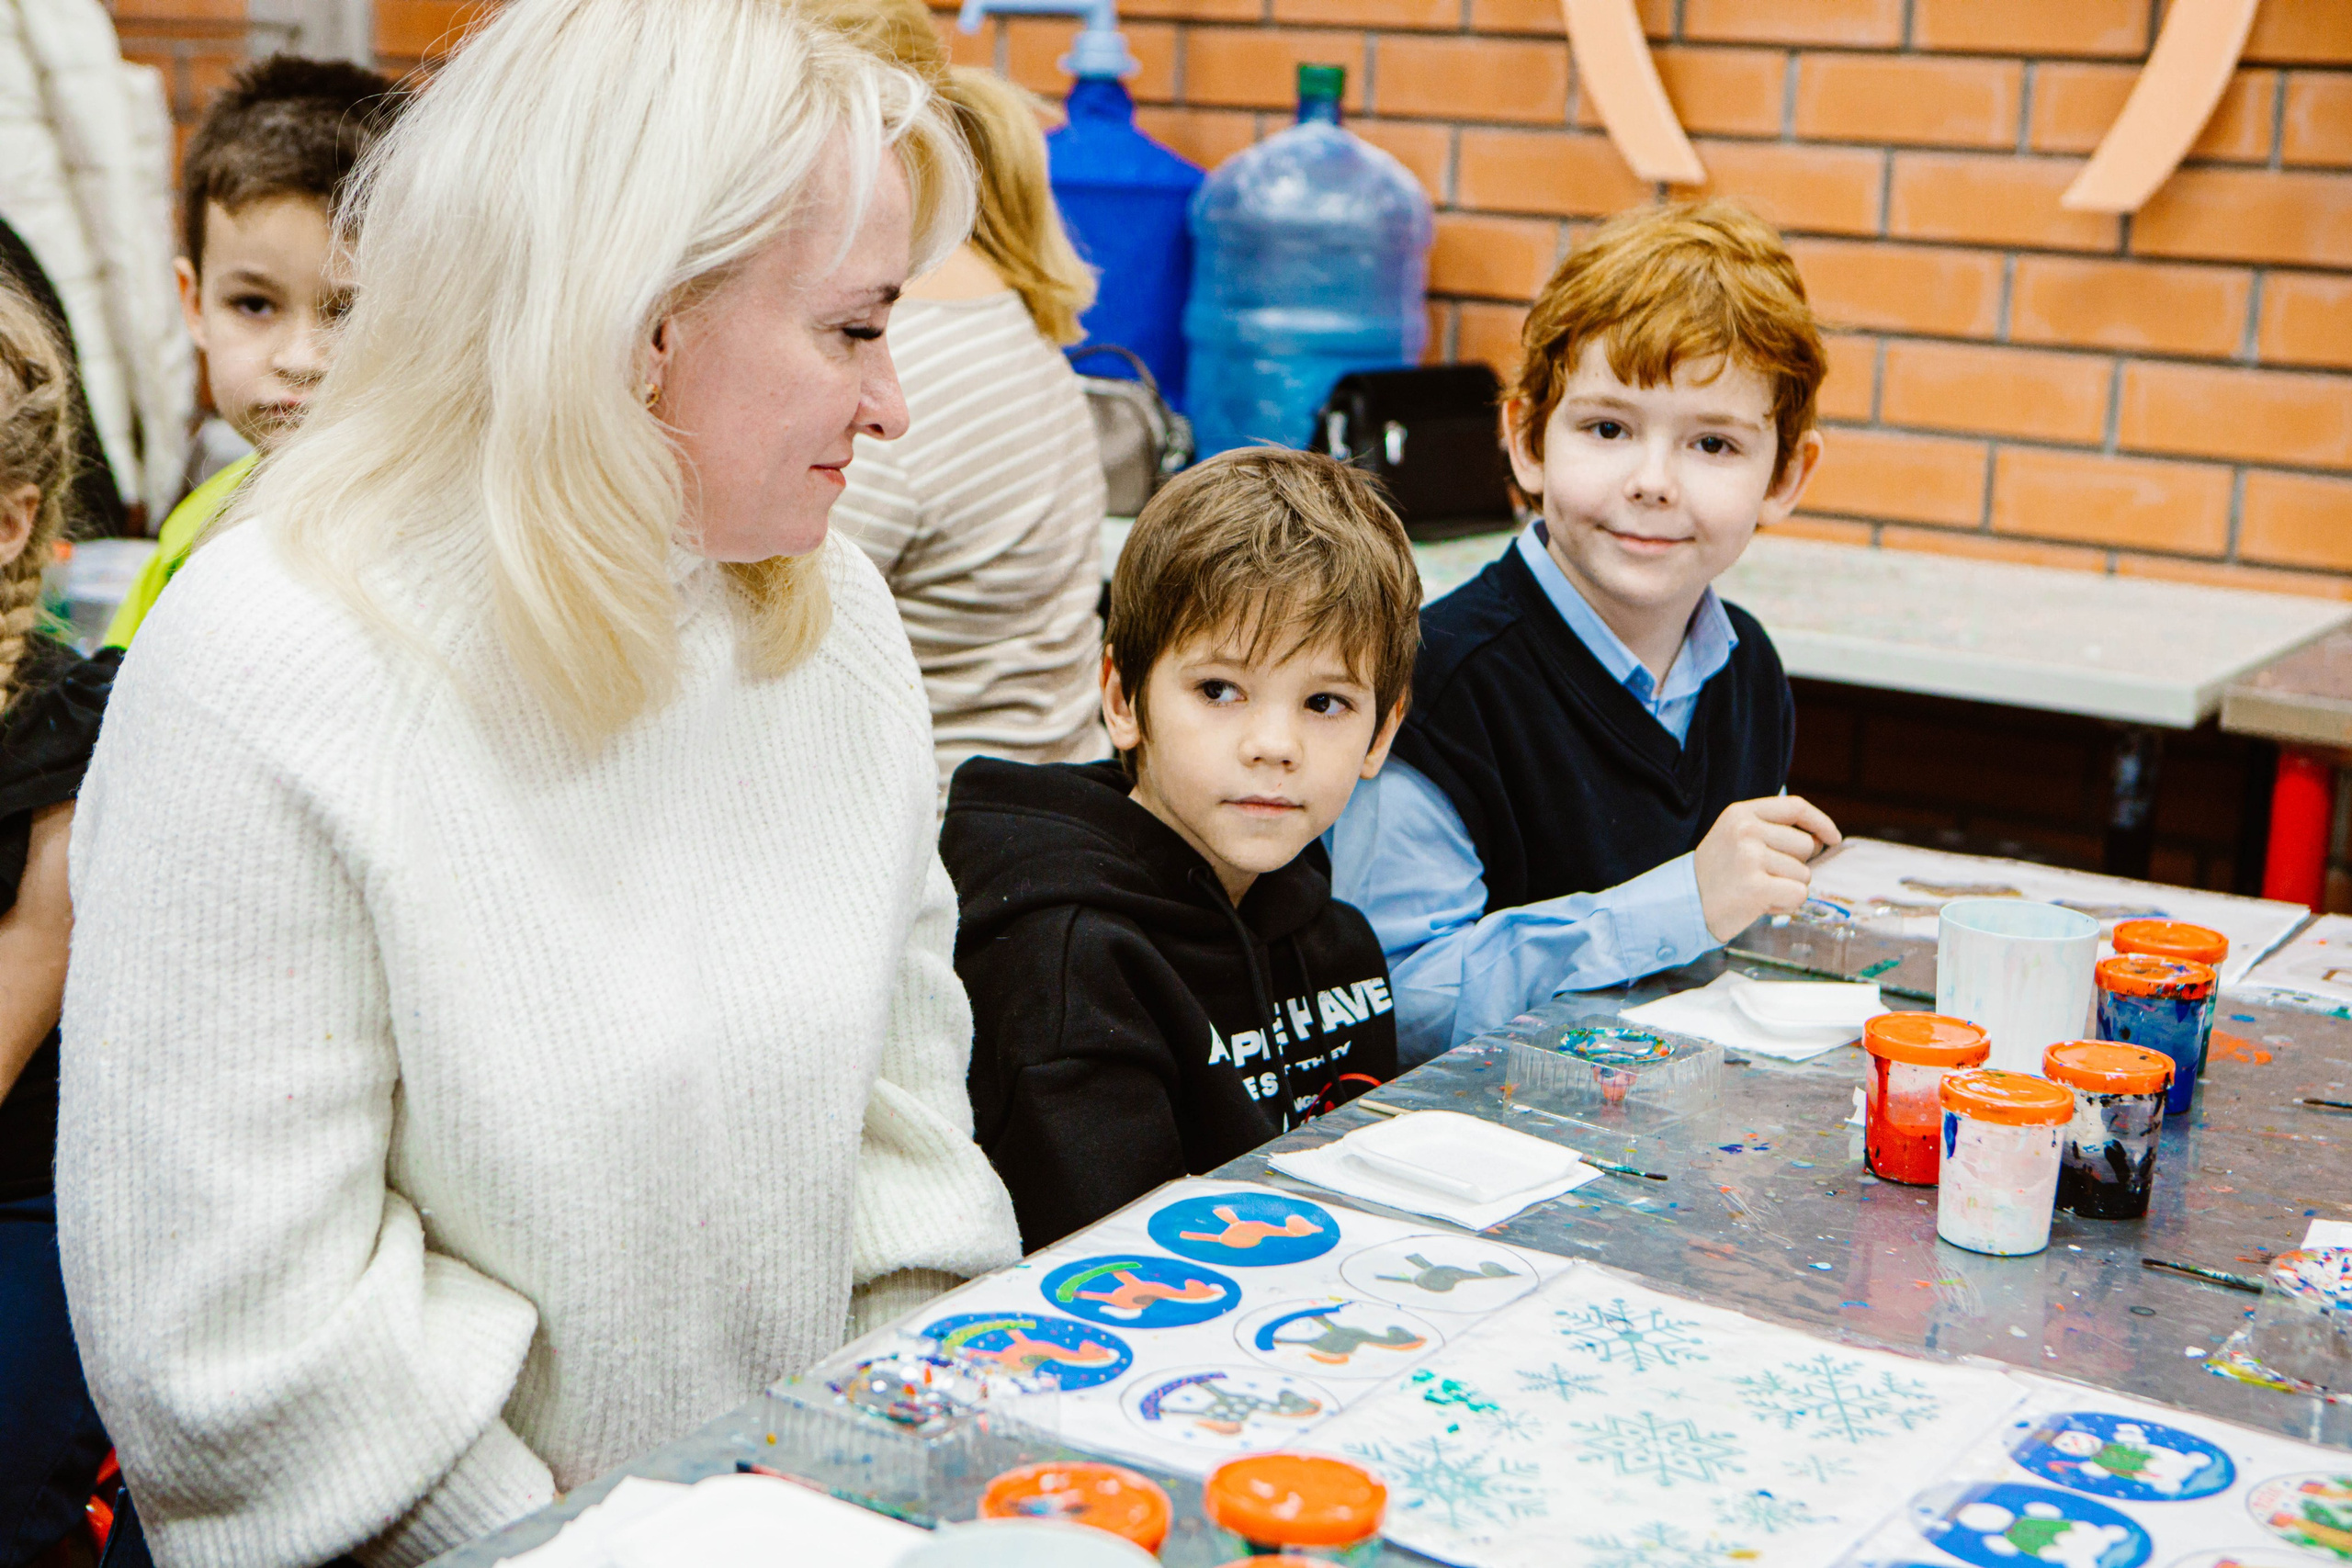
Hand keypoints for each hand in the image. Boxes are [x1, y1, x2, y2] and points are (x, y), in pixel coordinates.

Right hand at [1693, 795, 1841, 942]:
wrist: (1684, 904)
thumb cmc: (1718, 874)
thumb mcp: (1735, 836)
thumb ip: (1772, 830)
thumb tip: (1822, 838)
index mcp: (1741, 813)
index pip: (1795, 807)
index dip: (1821, 822)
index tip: (1833, 838)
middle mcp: (1746, 830)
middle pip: (1805, 845)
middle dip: (1794, 865)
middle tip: (1762, 875)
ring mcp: (1750, 858)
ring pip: (1804, 873)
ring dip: (1786, 887)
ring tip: (1756, 890)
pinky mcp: (1756, 887)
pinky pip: (1798, 894)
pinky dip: (1785, 905)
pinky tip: (1761, 904)